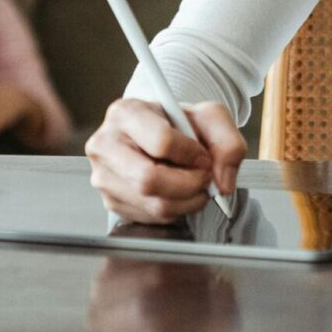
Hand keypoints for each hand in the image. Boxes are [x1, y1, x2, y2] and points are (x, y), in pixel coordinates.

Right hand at [85, 98, 244, 223]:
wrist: (159, 135)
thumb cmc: (177, 124)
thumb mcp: (209, 117)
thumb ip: (227, 142)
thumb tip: (223, 182)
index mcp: (125, 113)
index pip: (161, 142)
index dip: (192, 155)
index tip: (204, 157)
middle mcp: (105, 144)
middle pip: (149, 180)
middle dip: (188, 185)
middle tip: (204, 179)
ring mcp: (103, 176)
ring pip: (152, 204)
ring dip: (186, 201)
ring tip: (194, 185)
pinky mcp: (111, 201)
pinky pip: (150, 218)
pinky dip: (174, 210)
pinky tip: (177, 193)